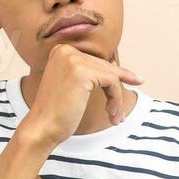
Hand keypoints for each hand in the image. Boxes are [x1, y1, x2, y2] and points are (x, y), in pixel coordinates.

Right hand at [24, 43, 142, 147]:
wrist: (42, 128)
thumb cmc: (56, 113)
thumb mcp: (74, 87)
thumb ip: (90, 73)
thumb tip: (117, 66)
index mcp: (61, 51)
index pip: (97, 61)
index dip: (116, 75)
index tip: (136, 80)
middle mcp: (66, 50)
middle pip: (105, 67)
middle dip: (116, 91)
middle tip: (120, 113)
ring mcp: (73, 59)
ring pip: (111, 76)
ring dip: (116, 99)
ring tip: (115, 117)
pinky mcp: (82, 71)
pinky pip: (112, 82)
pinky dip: (115, 99)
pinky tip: (111, 114)